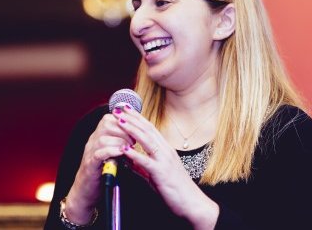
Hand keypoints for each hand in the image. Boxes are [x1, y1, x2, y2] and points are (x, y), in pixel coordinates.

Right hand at [64, 112, 133, 223]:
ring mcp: (89, 152)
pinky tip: (122, 153)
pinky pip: (99, 153)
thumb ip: (121, 143)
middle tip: (134, 141)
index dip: (124, 122)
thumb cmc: (103, 171)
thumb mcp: (113, 153)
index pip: (110, 118)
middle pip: (106, 124)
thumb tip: (138, 136)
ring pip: (103, 138)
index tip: (135, 130)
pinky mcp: (89, 165)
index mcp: (98, 136)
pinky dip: (112, 151)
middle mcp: (92, 141)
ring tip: (129, 148)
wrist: (86, 190)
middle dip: (124, 130)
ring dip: (120, 141)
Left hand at [112, 106, 219, 229]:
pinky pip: (146, 161)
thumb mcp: (156, 174)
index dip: (137, 118)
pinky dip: (134, 154)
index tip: (125, 109)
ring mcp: (165, 161)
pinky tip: (124, 149)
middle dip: (132, 118)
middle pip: (147, 130)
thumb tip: (127, 159)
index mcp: (165, 149)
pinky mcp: (162, 173)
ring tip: (119, 121)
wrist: (193, 203)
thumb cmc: (176, 189)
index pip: (149, 128)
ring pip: (147, 141)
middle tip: (118, 108)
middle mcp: (166, 151)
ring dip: (132, 129)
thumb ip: (142, 166)